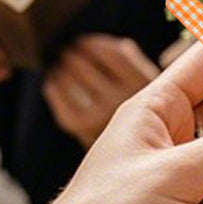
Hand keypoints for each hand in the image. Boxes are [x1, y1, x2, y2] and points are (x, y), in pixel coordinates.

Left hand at [43, 34, 158, 147]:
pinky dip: (53, 87)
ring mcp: (101, 113)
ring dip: (62, 67)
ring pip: (72, 77)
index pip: (114, 53)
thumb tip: (122, 45)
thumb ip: (137, 65)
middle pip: (87, 63)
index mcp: (144, 84)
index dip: (94, 44)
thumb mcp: (149, 88)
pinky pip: (60, 95)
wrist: (135, 162)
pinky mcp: (81, 126)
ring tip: (60, 65)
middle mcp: (124, 99)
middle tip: (67, 51)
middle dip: (74, 53)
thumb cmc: (141, 121)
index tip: (84, 41)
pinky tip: (53, 82)